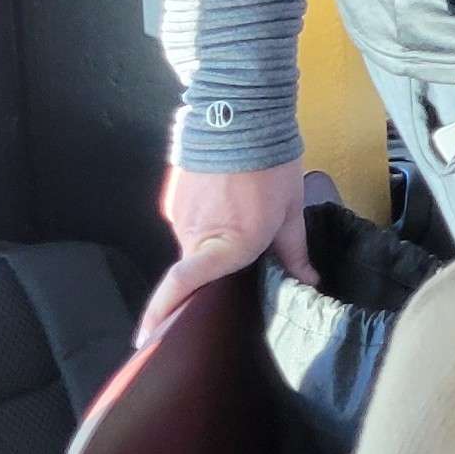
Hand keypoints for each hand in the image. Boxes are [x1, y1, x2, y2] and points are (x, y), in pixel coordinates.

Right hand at [147, 157, 310, 347]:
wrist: (241, 114)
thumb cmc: (272, 165)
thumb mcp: (290, 210)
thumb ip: (293, 251)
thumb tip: (309, 281)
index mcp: (227, 244)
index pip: (183, 285)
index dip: (162, 313)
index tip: (145, 339)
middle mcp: (195, 234)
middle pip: (197, 266)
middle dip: (212, 268)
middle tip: (238, 254)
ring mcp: (178, 214)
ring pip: (192, 242)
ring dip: (211, 238)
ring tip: (241, 212)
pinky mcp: (172, 196)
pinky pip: (187, 220)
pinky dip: (205, 218)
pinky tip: (227, 197)